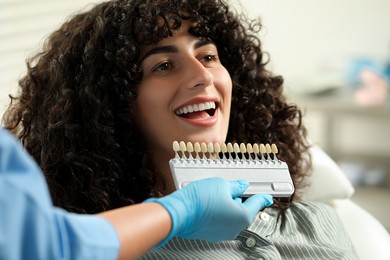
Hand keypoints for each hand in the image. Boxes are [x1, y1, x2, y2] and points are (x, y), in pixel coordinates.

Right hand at [144, 177, 272, 244]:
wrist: (179, 212)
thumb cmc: (200, 199)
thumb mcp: (222, 184)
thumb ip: (236, 186)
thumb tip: (242, 186)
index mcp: (243, 216)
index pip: (257, 203)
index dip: (263, 197)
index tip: (267, 197)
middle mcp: (235, 228)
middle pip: (243, 210)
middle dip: (237, 199)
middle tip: (228, 188)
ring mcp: (223, 233)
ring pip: (231, 215)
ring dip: (226, 206)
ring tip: (213, 195)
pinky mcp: (211, 234)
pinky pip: (220, 221)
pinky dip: (218, 213)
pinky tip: (208, 204)